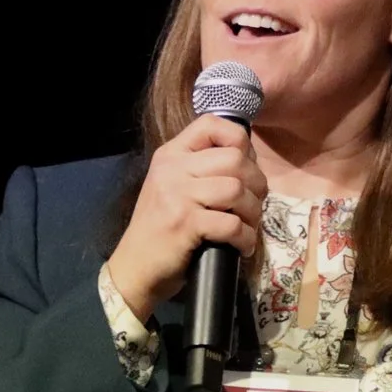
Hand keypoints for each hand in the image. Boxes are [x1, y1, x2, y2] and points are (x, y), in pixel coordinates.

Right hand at [106, 115, 265, 319]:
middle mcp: (172, 169)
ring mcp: (177, 195)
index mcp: (171, 154)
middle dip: (257, 184)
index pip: (211, 124)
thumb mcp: (174, 187)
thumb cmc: (161, 229)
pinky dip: (246, 238)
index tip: (245, 167)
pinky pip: (232, 224)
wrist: (134, 268)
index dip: (240, 140)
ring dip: (253, 212)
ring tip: (249, 227)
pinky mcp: (184, 224)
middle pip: (235, 159)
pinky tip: (242, 246)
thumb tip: (248, 158)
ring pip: (237, 190)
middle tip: (254, 205)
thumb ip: (201, 168)